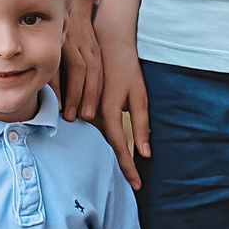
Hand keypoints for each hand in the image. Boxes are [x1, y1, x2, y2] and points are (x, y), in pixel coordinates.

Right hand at [58, 0, 106, 122]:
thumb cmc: (73, 28)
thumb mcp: (84, 45)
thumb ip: (85, 64)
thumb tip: (85, 92)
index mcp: (95, 50)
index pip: (100, 75)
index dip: (98, 95)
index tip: (94, 115)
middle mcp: (87, 47)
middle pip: (93, 75)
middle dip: (90, 98)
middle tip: (85, 119)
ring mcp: (73, 42)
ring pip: (79, 70)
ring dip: (75, 94)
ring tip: (68, 114)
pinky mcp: (59, 38)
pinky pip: (58, 63)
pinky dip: (57, 82)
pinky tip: (53, 97)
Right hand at [97, 38, 150, 191]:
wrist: (108, 42)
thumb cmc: (127, 67)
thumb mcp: (138, 95)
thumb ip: (141, 123)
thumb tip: (146, 153)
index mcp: (110, 112)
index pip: (120, 148)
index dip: (128, 168)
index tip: (137, 185)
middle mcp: (95, 115)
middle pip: (107, 147)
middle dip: (121, 167)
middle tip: (132, 185)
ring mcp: (86, 109)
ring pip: (96, 139)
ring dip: (109, 156)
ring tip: (122, 173)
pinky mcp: (82, 104)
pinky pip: (88, 127)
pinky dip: (97, 141)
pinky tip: (104, 150)